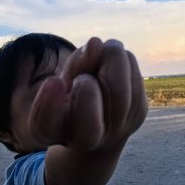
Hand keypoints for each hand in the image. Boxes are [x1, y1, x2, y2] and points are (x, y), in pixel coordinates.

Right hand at [29, 37, 147, 149]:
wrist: (102, 123)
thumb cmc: (75, 99)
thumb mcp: (66, 83)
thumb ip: (74, 66)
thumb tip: (95, 44)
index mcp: (56, 133)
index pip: (46, 127)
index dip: (48, 106)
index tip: (53, 81)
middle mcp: (86, 141)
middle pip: (89, 118)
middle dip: (86, 83)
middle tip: (86, 69)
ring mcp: (116, 130)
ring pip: (118, 89)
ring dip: (111, 58)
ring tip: (103, 53)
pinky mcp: (138, 114)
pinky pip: (135, 77)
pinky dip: (125, 61)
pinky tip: (116, 65)